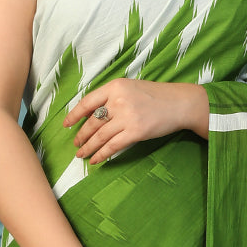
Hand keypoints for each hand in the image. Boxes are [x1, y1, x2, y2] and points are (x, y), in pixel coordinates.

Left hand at [64, 79, 208, 162]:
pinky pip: (112, 146)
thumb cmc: (156, 96)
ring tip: (81, 154)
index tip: (66, 124)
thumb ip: (113, 97)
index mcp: (115, 86)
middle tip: (76, 144)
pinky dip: (101, 155)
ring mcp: (127, 117)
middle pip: (92, 122)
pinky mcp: (135, 132)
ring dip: (88, 147)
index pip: (87, 102)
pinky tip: (95, 160)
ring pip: (99, 136)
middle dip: (81, 135)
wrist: (180, 103)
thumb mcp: (131, 88)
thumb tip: (93, 115)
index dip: (74, 115)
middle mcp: (118, 100)